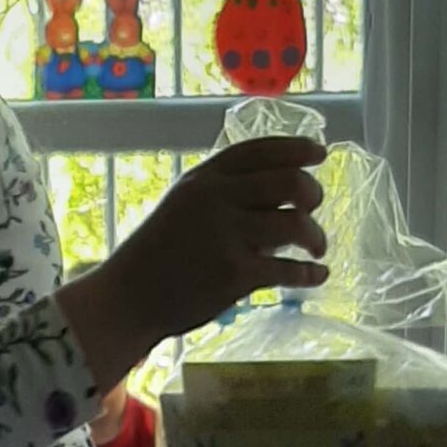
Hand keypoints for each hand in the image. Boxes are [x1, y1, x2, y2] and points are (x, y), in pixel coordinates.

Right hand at [59, 136, 327, 392]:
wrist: (128, 298)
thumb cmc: (155, 255)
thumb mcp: (181, 207)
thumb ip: (221, 196)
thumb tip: (277, 198)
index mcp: (203, 179)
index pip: (259, 151)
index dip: (295, 148)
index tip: (319, 154)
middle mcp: (216, 200)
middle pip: (287, 181)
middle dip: (312, 192)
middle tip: (314, 207)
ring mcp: (226, 236)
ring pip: (295, 223)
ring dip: (316, 236)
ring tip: (317, 247)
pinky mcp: (235, 273)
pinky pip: (288, 269)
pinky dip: (309, 273)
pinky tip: (317, 276)